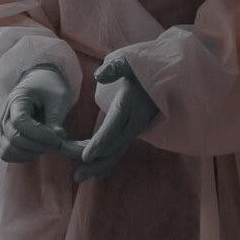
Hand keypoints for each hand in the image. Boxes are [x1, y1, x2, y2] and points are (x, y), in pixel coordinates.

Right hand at [0, 63, 79, 162]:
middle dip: (39, 145)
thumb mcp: (59, 97)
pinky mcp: (4, 136)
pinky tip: (39, 146)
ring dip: (31, 152)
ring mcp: (1, 127)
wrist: (40, 80)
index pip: (20, 122)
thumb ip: (57, 119)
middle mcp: (4, 114)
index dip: (39, 134)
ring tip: (48, 143)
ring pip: (8, 151)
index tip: (58, 138)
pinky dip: (24, 154)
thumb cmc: (50, 86)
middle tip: (58, 143)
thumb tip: (59, 140)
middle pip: (14, 139)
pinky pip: (8, 154)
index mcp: (17, 99)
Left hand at [74, 57, 158, 181]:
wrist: (163, 76)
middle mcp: (136, 119)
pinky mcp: (134, 131)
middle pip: (116, 145)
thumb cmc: (140, 68)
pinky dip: (107, 160)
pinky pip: (120, 148)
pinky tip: (93, 170)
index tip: (85, 156)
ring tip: (80, 177)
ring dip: (101, 166)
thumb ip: (114, 69)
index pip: (115, 126)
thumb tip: (99, 76)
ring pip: (119, 151)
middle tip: (77, 174)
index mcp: (131, 103)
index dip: (101, 142)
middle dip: (97, 161)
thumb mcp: (128, 63)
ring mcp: (137, 127)